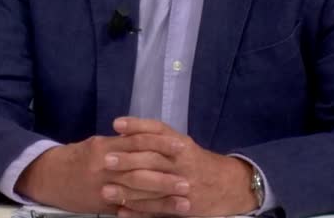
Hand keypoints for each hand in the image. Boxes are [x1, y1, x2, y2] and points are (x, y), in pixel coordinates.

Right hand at [14, 132, 187, 213]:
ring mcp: (103, 188)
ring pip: (137, 194)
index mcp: (104, 147)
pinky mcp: (103, 205)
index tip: (183, 146)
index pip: (137, 142)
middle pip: (140, 171)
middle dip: (166, 177)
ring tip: (184, 201)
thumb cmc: (75, 157)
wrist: (47, 177)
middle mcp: (104, 167)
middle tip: (189, 181)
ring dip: (163, 199)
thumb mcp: (96, 144)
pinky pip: (128, 209)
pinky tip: (163, 215)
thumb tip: (146, 141)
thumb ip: (120, 144)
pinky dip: (147, 212)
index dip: (161, 144)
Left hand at [102, 117, 258, 216]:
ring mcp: (183, 185)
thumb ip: (157, 139)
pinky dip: (139, 210)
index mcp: (181, 144)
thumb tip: (124, 133)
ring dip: (127, 189)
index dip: (137, 126)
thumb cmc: (195, 162)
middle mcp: (182, 162)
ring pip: (152, 186)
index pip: (158, 131)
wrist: (228, 186)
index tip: (116, 125)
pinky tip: (121, 210)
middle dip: (128, 159)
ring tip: (106, 190)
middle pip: (152, 158)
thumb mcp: (181, 145)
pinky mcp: (183, 206)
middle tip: (105, 160)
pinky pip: (158, 209)